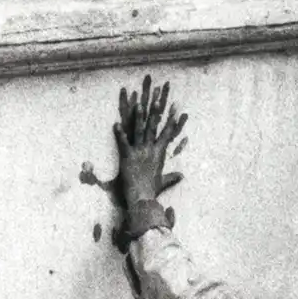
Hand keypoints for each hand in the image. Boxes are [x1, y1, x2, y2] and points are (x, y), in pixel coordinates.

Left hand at [113, 75, 186, 209]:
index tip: (176, 109)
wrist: (142, 199)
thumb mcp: (163, 182)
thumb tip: (181, 175)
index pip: (167, 134)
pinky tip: (115, 123)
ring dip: (139, 118)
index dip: (172, 121)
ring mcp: (139, 152)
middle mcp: (150, 150)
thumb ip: (172, 177)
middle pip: (154, 128)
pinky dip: (119, 133)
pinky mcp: (127, 157)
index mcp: (159, 154)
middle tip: (157, 99)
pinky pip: (123, 142)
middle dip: (155, 113)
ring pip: (139, 131)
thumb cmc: (152, 191)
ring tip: (138, 105)